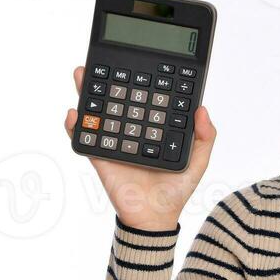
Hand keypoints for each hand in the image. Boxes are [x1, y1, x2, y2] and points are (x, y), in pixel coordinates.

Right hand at [64, 65, 217, 230]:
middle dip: (107, 79)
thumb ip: (204, 136)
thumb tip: (202, 109)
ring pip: (98, 113)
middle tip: (100, 62)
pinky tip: (75, 113)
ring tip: (81, 75)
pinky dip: (76, 126)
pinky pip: (85, 139)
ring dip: (87, 93)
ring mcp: (114, 142)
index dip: (139, 79)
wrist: (155, 218)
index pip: (145, 99)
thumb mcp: (198, 161)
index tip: (137, 60)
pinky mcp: (101, 157)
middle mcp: (132, 130)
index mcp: (153, 128)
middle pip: (117, 99)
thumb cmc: (175, 191)